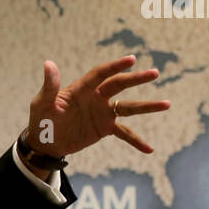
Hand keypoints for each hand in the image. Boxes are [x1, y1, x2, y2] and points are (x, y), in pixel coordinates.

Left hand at [26, 55, 169, 157]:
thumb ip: (49, 86)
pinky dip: (136, 141)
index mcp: (81, 89)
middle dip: (136, 79)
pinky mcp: (105, 128)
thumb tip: (48, 64)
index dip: (114, 67)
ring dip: (147, 106)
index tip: (131, 59)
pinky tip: (150, 149)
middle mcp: (96, 97)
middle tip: (155, 73)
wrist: (45, 141)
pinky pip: (124, 134)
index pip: (100, 74)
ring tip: (167, 104)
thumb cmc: (41, 119)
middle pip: (119, 85)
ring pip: (128, 107)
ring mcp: (102, 113)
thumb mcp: (42, 103)